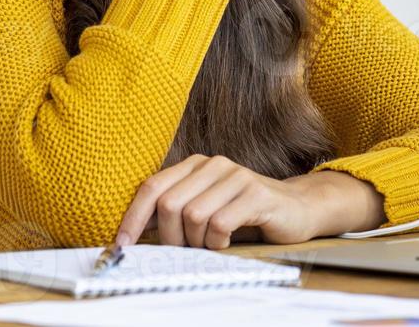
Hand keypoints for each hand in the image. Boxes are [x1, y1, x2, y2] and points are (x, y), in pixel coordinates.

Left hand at [115, 154, 385, 249]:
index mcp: (195, 165)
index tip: (121, 246)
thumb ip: (174, 214)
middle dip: (169, 238)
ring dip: (196, 243)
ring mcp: (236, 176)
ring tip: (209, 247)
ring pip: (193, 216)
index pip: (151, 187)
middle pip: (169, 204)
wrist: (296, 209)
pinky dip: (217, 243)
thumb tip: (132, 235)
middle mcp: (213, 164)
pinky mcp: (256, 193)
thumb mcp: (205, 209)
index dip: (132, 218)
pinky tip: (227, 243)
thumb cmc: (244, 214)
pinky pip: (220, 224)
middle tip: (183, 252)